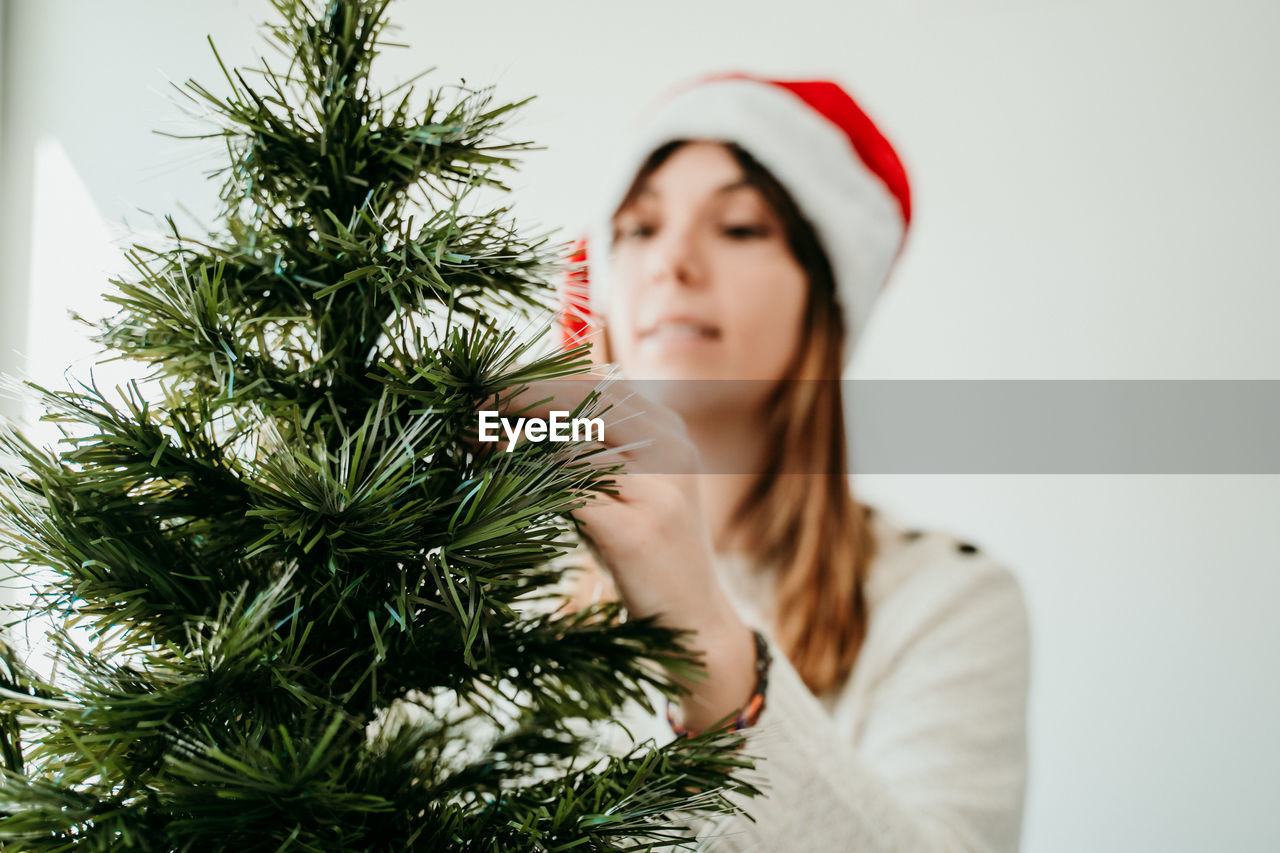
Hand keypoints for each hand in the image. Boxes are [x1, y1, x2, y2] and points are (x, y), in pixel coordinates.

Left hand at [478, 372, 758, 733]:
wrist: (695, 624)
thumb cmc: (647, 556)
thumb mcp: (628, 490)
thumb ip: (594, 449)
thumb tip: (520, 409)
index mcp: (670, 430)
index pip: (599, 384)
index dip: (541, 383)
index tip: (490, 386)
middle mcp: (673, 450)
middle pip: (587, 402)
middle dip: (521, 399)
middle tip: (470, 405)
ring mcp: (659, 490)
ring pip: (574, 446)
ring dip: (517, 446)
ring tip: (476, 446)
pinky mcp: (637, 531)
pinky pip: (571, 492)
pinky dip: (531, 486)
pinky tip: (503, 488)